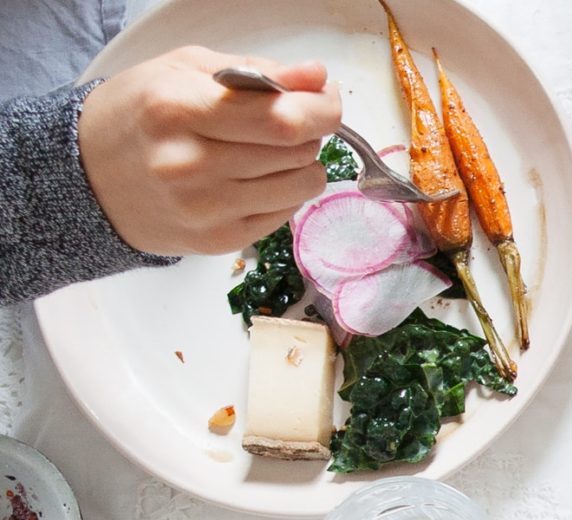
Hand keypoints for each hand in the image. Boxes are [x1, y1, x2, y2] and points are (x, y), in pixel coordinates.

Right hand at [78, 48, 340, 256]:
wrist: (87, 177)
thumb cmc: (138, 113)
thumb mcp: (184, 70)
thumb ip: (257, 72)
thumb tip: (316, 76)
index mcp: (179, 110)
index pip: (282, 117)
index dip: (321, 107)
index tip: (327, 96)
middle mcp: (191, 164)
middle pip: (296, 150)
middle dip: (309, 129)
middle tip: (289, 118)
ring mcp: (205, 208)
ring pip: (301, 184)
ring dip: (301, 162)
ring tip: (268, 149)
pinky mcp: (218, 240)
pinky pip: (285, 212)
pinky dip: (284, 190)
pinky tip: (254, 177)